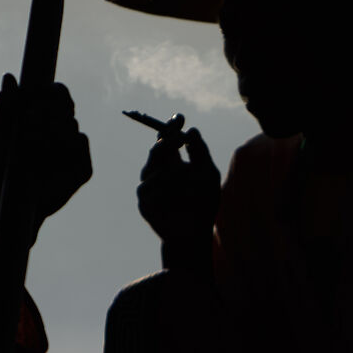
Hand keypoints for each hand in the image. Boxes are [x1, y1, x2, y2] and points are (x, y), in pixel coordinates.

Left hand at [0, 73, 91, 222]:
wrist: (12, 204)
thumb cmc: (2, 169)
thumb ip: (4, 108)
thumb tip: (8, 76)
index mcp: (44, 119)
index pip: (58, 93)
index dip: (52, 90)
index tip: (38, 95)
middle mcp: (62, 131)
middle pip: (67, 105)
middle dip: (48, 111)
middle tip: (30, 123)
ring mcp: (74, 149)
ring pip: (72, 123)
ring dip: (50, 132)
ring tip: (32, 149)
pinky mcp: (84, 167)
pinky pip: (81, 143)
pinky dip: (64, 146)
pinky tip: (49, 159)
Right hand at [137, 126, 217, 270]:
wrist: (194, 235)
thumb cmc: (203, 204)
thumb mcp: (208, 175)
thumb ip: (201, 153)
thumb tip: (193, 130)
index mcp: (172, 162)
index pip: (168, 139)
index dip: (171, 127)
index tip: (180, 118)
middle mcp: (158, 171)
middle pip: (156, 149)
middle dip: (166, 142)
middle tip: (178, 139)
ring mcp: (149, 187)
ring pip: (151, 167)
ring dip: (168, 168)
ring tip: (183, 176)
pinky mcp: (144, 203)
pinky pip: (148, 189)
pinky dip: (161, 188)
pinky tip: (172, 191)